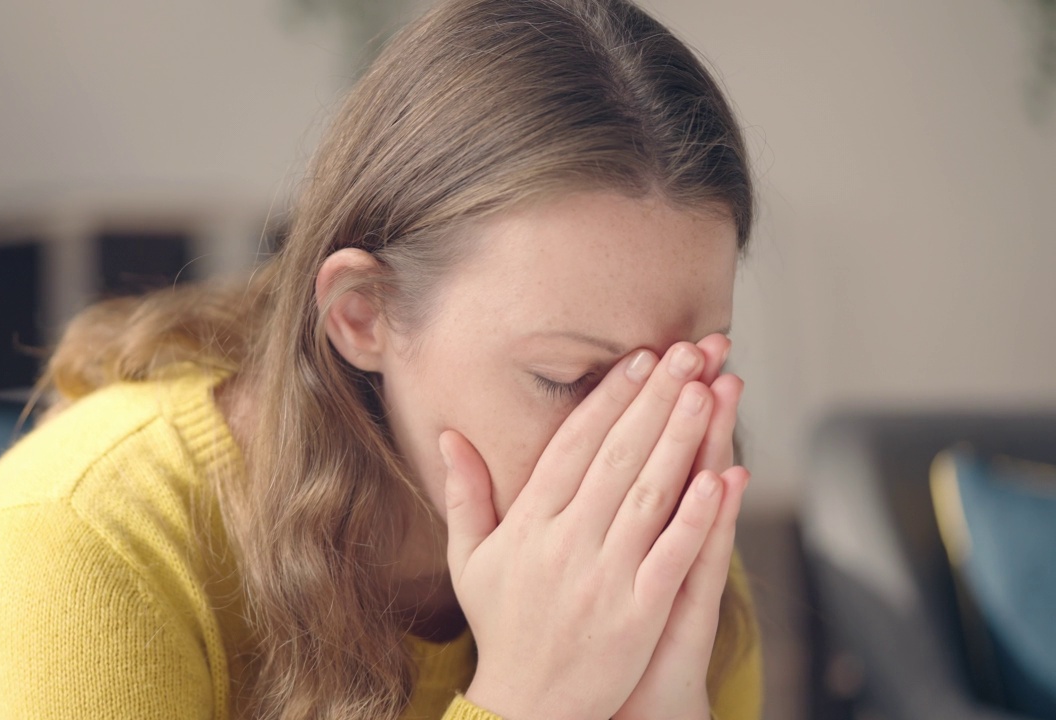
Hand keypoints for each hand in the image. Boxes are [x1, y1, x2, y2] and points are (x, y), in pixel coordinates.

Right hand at [443, 342, 726, 719]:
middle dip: (656, 399)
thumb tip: (449, 436)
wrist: (528, 706)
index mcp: (528, 525)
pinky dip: (696, 516)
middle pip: (616, 457)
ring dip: (680, 439)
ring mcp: (603, 578)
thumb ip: (466, 495)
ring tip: (707, 391)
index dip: (608, 398)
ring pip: (648, 495)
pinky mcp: (638, 615)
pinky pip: (672, 555)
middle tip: (688, 352)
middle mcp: (565, 544)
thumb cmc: (503, 626)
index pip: (571, 446)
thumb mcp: (472, 559)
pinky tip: (721, 476)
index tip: (638, 359)